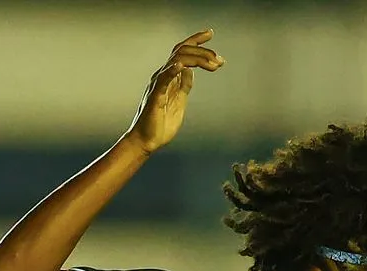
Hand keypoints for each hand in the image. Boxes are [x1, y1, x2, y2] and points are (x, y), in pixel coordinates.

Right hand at [125, 30, 223, 154]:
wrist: (146, 141)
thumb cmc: (160, 124)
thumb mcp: (179, 101)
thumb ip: (184, 86)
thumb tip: (190, 72)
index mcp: (169, 77)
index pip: (182, 52)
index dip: (196, 40)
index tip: (210, 33)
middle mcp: (163, 76)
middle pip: (182, 52)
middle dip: (203, 52)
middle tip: (219, 59)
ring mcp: (158, 85)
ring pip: (176, 60)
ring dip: (197, 59)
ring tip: (212, 63)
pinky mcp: (155, 96)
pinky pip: (163, 79)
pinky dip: (172, 70)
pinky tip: (181, 65)